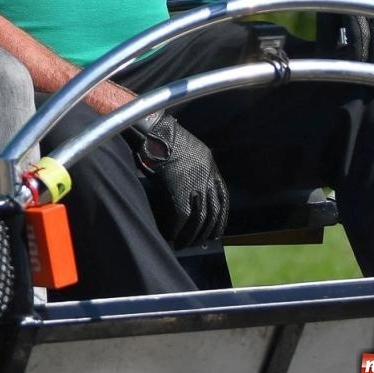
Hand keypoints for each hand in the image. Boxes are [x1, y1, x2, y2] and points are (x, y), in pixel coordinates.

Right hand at [126, 111, 229, 248]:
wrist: (151, 129)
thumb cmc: (161, 136)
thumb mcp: (184, 148)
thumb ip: (190, 164)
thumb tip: (186, 181)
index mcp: (209, 163)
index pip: (222, 197)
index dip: (220, 216)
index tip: (217, 229)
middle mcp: (207, 174)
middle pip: (214, 210)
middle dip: (209, 229)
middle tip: (202, 241)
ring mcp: (195, 182)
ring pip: (200, 217)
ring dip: (193, 233)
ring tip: (186, 243)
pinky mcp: (180, 188)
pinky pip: (182, 215)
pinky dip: (178, 229)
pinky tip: (173, 236)